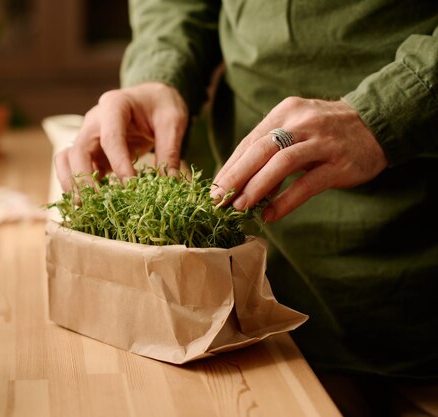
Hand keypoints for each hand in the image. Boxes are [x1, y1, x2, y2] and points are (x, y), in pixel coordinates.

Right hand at [54, 82, 187, 190]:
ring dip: (71, 182)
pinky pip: (73, 167)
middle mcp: (94, 120)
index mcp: (115, 105)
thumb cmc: (161, 105)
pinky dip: (76, 185)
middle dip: (84, 178)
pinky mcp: (90, 151)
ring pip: (67, 158)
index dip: (119, 163)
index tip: (131, 186)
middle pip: (78, 149)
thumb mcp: (173, 122)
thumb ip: (170, 151)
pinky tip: (88, 203)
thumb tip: (169, 184)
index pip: (111, 136)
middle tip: (96, 202)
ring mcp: (88, 135)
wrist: (151, 98)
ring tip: (83, 206)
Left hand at [211, 97, 387, 221]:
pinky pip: (307, 184)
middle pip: (260, 150)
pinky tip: (270, 215)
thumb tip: (237, 180)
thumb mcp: (296, 128)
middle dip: (235, 177)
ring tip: (240, 208)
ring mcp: (322, 141)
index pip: (250, 142)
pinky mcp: (340, 162)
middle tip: (218, 201)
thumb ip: (270, 148)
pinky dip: (285, 201)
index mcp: (285, 112)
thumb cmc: (326, 131)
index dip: (230, 167)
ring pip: (281, 163)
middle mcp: (302, 122)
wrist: (378, 123)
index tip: (214, 189)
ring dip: (256, 188)